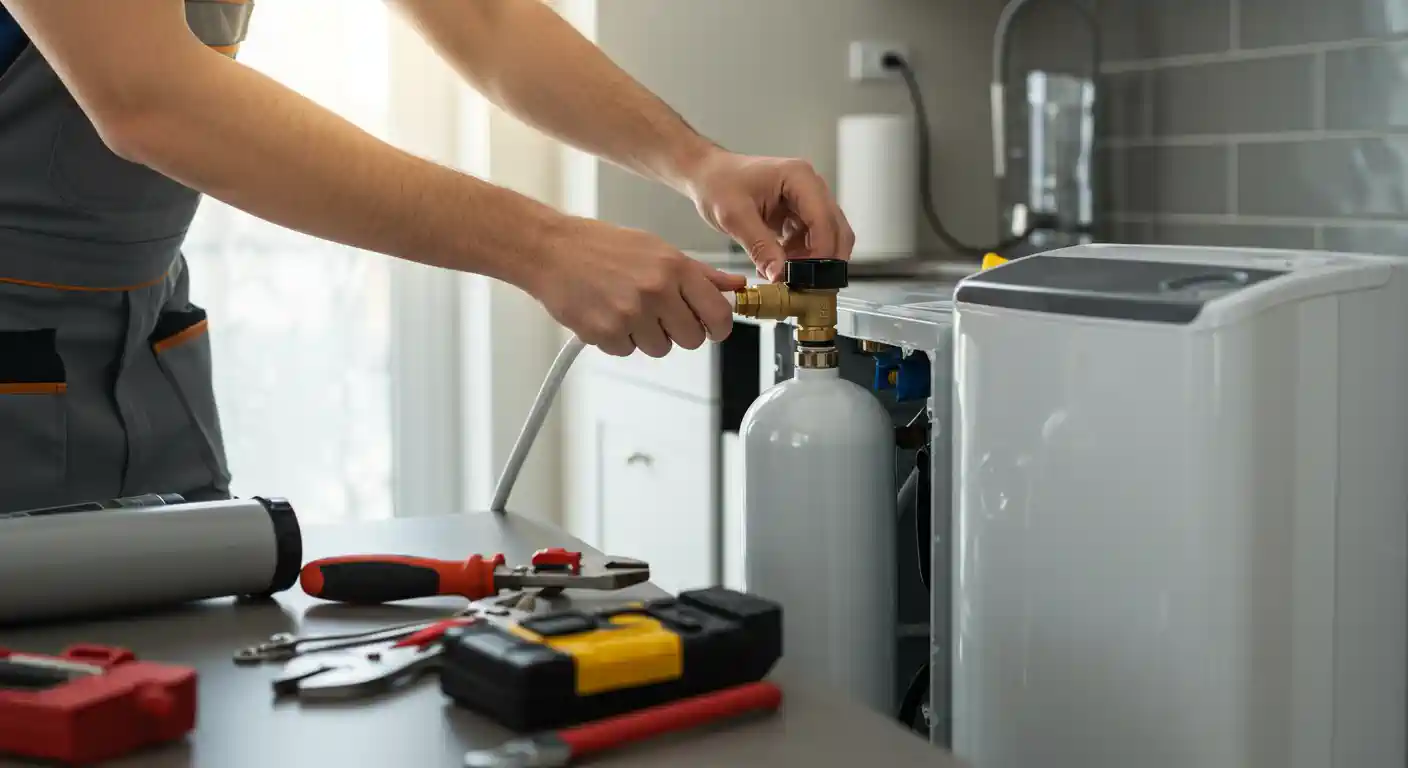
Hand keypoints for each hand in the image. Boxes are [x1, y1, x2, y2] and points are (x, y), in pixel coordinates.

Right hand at [528, 216, 746, 356]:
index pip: (718, 314)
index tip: (711, 327)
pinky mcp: (606, 333)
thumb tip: (735, 287)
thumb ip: (700, 274)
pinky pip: (628, 351)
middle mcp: (656, 291)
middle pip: (692, 339)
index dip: (718, 327)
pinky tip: (607, 313)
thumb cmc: (601, 246)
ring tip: (627, 308)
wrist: (551, 250)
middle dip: (679, 331)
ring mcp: (631, 315)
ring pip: (660, 348)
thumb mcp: (657, 249)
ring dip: (647, 336)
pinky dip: (619, 339)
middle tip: (660, 314)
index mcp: (674, 268)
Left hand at [685, 149, 854, 281]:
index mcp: (799, 178)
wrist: (708, 174)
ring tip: (784, 275)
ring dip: (811, 261)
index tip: (807, 278)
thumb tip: (780, 275)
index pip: (824, 220)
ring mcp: (808, 200)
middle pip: (835, 230)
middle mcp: (811, 186)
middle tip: (805, 286)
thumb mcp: (735, 217)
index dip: (821, 253)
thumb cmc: (718, 184)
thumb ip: (760, 246)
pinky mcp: (800, 213)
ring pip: (826, 238)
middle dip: (823, 261)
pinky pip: (811, 240)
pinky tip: (778, 265)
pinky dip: (800, 257)